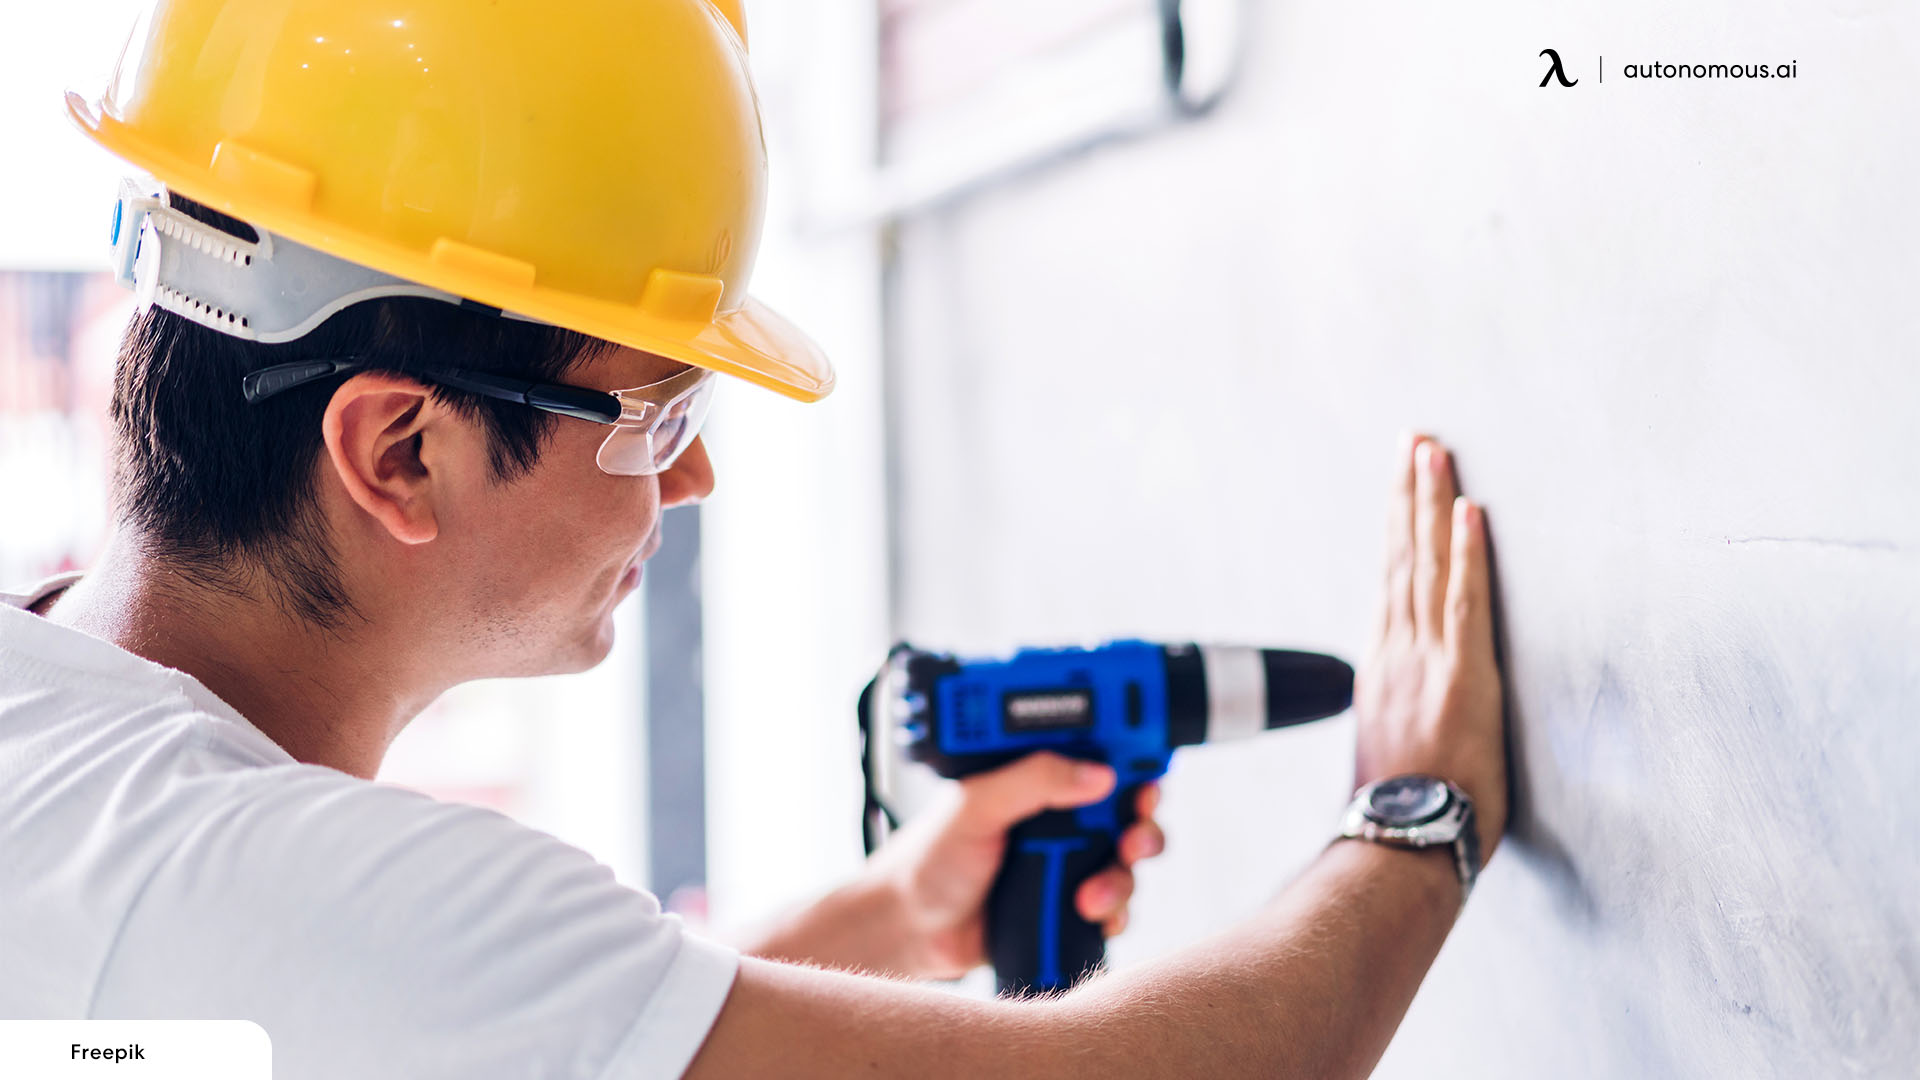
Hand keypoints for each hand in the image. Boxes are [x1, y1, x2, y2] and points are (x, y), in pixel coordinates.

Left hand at [867, 753, 1164, 980]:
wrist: (910, 927)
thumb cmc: (930, 857)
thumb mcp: (977, 805)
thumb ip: (1033, 780)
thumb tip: (1098, 773)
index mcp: (1038, 779)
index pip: (1101, 758)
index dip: (1134, 762)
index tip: (1149, 776)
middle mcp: (1059, 817)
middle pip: (1129, 812)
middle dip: (1142, 824)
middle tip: (1133, 837)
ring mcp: (1067, 861)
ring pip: (1127, 862)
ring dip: (1123, 876)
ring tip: (1091, 894)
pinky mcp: (1067, 904)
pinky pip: (1114, 907)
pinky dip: (1114, 912)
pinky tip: (1089, 913)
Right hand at [1353, 434, 1507, 865]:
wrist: (1398, 842)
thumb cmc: (1400, 813)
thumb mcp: (1391, 750)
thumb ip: (1401, 714)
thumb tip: (1412, 711)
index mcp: (1382, 666)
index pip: (1392, 580)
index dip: (1397, 528)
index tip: (1400, 484)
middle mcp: (1398, 652)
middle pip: (1403, 556)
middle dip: (1407, 494)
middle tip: (1414, 441)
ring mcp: (1425, 659)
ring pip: (1427, 564)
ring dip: (1431, 502)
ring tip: (1432, 452)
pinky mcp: (1460, 674)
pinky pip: (1463, 600)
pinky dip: (1466, 553)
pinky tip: (1469, 510)